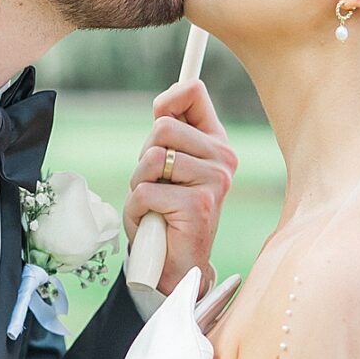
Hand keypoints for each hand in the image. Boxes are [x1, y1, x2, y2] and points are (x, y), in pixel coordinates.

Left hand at [122, 78, 236, 296]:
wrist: (174, 266)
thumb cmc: (165, 214)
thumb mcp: (166, 167)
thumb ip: (169, 134)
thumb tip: (165, 102)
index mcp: (217, 144)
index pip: (194, 92)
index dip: (168, 99)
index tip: (159, 112)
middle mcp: (223, 159)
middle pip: (162, 127)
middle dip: (144, 158)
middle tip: (156, 185)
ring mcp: (214, 182)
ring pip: (152, 158)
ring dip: (138, 185)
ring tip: (154, 205)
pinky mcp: (198, 205)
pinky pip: (145, 191)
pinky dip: (136, 209)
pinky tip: (153, 222)